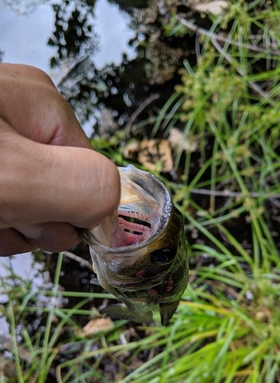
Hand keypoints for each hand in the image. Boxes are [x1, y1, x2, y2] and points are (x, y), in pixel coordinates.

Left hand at [0, 63, 119, 255]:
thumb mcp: (19, 177)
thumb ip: (85, 188)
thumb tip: (115, 208)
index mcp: (43, 105)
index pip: (90, 175)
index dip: (69, 211)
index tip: (34, 218)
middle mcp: (22, 117)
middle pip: (58, 194)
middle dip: (35, 222)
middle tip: (2, 214)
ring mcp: (0, 140)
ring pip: (28, 206)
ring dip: (10, 226)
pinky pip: (5, 204)